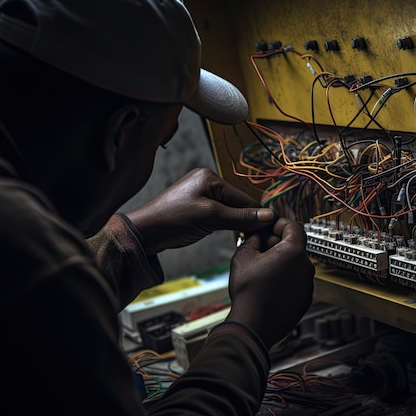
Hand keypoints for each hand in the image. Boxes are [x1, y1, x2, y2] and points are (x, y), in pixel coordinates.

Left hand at [123, 168, 275, 254]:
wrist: (143, 233)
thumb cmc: (173, 220)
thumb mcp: (211, 218)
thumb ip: (241, 217)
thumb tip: (269, 216)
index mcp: (209, 177)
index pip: (242, 197)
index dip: (256, 214)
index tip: (271, 229)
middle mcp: (206, 182)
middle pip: (236, 203)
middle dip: (245, 220)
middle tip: (258, 238)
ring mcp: (200, 194)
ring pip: (228, 210)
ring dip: (235, 223)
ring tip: (245, 237)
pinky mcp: (195, 208)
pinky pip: (218, 215)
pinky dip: (225, 224)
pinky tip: (229, 234)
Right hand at [226, 217, 314, 348]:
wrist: (253, 325)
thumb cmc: (248, 292)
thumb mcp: (243, 256)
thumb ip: (253, 239)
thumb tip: (257, 236)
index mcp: (293, 251)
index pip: (293, 226)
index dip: (279, 223)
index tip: (269, 226)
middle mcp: (306, 266)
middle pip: (294, 245)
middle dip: (278, 243)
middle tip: (260, 247)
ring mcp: (307, 284)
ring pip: (295, 264)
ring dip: (281, 262)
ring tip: (261, 269)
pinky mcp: (304, 299)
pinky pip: (296, 281)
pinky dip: (285, 278)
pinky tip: (268, 285)